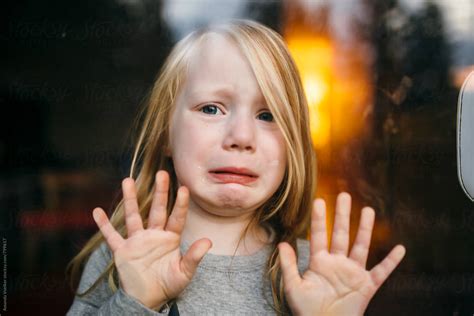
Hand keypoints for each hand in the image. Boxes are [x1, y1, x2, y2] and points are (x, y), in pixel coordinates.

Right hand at [92, 170, 211, 309]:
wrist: (148, 299)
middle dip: (160, 192)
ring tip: (127, 180)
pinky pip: (111, 236)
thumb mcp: (184, 272)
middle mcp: (154, 235)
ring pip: (133, 216)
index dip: (180, 204)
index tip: (184, 188)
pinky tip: (97, 211)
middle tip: (162, 173)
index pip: (177, 218)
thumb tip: (208, 241)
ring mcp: (137, 241)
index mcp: (170, 238)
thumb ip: (194, 257)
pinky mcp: (122, 250)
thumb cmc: (168, 284)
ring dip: (130, 199)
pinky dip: (104, 225)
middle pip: (157, 210)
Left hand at [278, 192, 405, 315]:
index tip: (319, 200)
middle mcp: (337, 263)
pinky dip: (391, 261)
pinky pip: (382, 271)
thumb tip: (282, 243)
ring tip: (367, 210)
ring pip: (361, 246)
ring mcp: (353, 273)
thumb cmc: (306, 309)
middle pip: (341, 234)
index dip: (319, 219)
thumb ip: (288, 265)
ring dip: (365, 229)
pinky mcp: (366, 285)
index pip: (319, 235)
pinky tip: (400, 249)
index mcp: (319, 261)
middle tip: (344, 195)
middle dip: (342, 216)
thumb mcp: (293, 286)